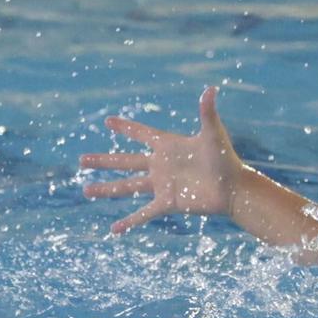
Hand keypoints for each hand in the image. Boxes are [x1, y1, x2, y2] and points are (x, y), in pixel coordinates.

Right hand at [81, 86, 247, 234]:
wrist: (235, 188)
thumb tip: (211, 88)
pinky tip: (114, 230)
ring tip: (86, 190)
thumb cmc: (226, 159)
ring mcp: (163, 184)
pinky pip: (144, 212)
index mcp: (169, 146)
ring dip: (107, 189)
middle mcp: (161, 165)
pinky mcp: (168, 202)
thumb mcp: (214, 134)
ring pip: (128, 187)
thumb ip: (207, 112)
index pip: (142, 133)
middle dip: (104, 161)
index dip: (126, 128)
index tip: (108, 121)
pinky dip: (130, 221)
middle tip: (81, 160)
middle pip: (126, 161)